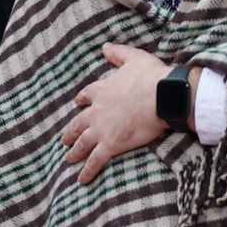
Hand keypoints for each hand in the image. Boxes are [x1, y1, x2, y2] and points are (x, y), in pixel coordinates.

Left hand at [61, 43, 170, 183]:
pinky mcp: (110, 144)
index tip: (78, 103)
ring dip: (75, 151)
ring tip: (69, 158)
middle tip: (65, 139)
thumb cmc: (151, 77)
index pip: (86, 96)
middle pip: (78, 123)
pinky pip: (95, 160)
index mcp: (102, 90)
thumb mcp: (133, 58)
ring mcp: (101, 129)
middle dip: (71, 132)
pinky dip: (87, 171)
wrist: (162, 96)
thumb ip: (118, 53)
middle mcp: (96, 111)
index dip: (82, 100)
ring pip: (82, 143)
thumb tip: (105, 46)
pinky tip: (81, 179)